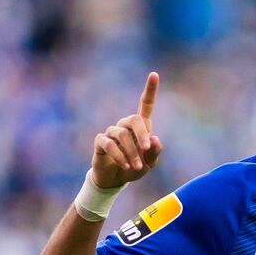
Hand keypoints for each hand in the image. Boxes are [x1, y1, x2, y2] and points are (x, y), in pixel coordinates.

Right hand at [92, 71, 164, 189]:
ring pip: (122, 135)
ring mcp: (112, 133)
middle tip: (146, 149)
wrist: (116, 180)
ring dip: (132, 152)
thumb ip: (155, 152)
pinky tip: (125, 166)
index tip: (154, 74)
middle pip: (133, 119)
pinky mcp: (101, 143)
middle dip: (142, 134)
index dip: (150, 90)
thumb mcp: (150, 163)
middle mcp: (125, 126)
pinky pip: (109, 145)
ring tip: (137, 167)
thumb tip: (155, 139)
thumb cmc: (135, 168)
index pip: (145, 104)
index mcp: (141, 127)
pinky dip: (119, 156)